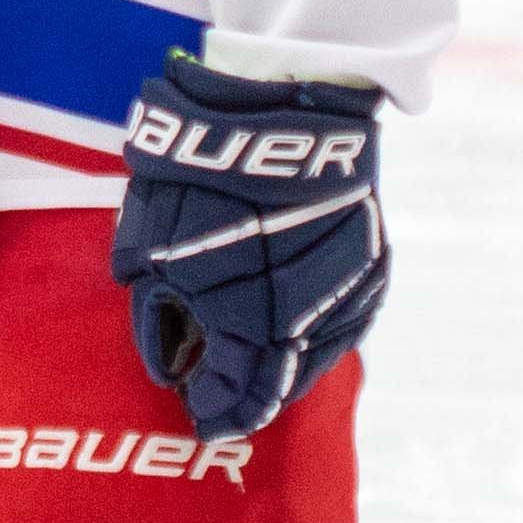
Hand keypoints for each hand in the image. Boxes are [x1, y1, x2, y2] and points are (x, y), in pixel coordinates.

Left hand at [110, 51, 388, 442]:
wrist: (281, 104)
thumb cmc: (198, 171)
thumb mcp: (150, 242)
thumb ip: (160, 309)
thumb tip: (170, 355)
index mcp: (247, 321)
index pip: (230, 392)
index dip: (211, 409)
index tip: (196, 419)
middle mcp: (306, 317)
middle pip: (277, 383)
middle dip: (246, 398)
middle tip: (225, 411)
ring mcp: (347, 290)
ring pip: (317, 357)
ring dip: (285, 373)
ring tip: (258, 381)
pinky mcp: (373, 262)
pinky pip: (346, 321)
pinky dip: (318, 338)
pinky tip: (297, 342)